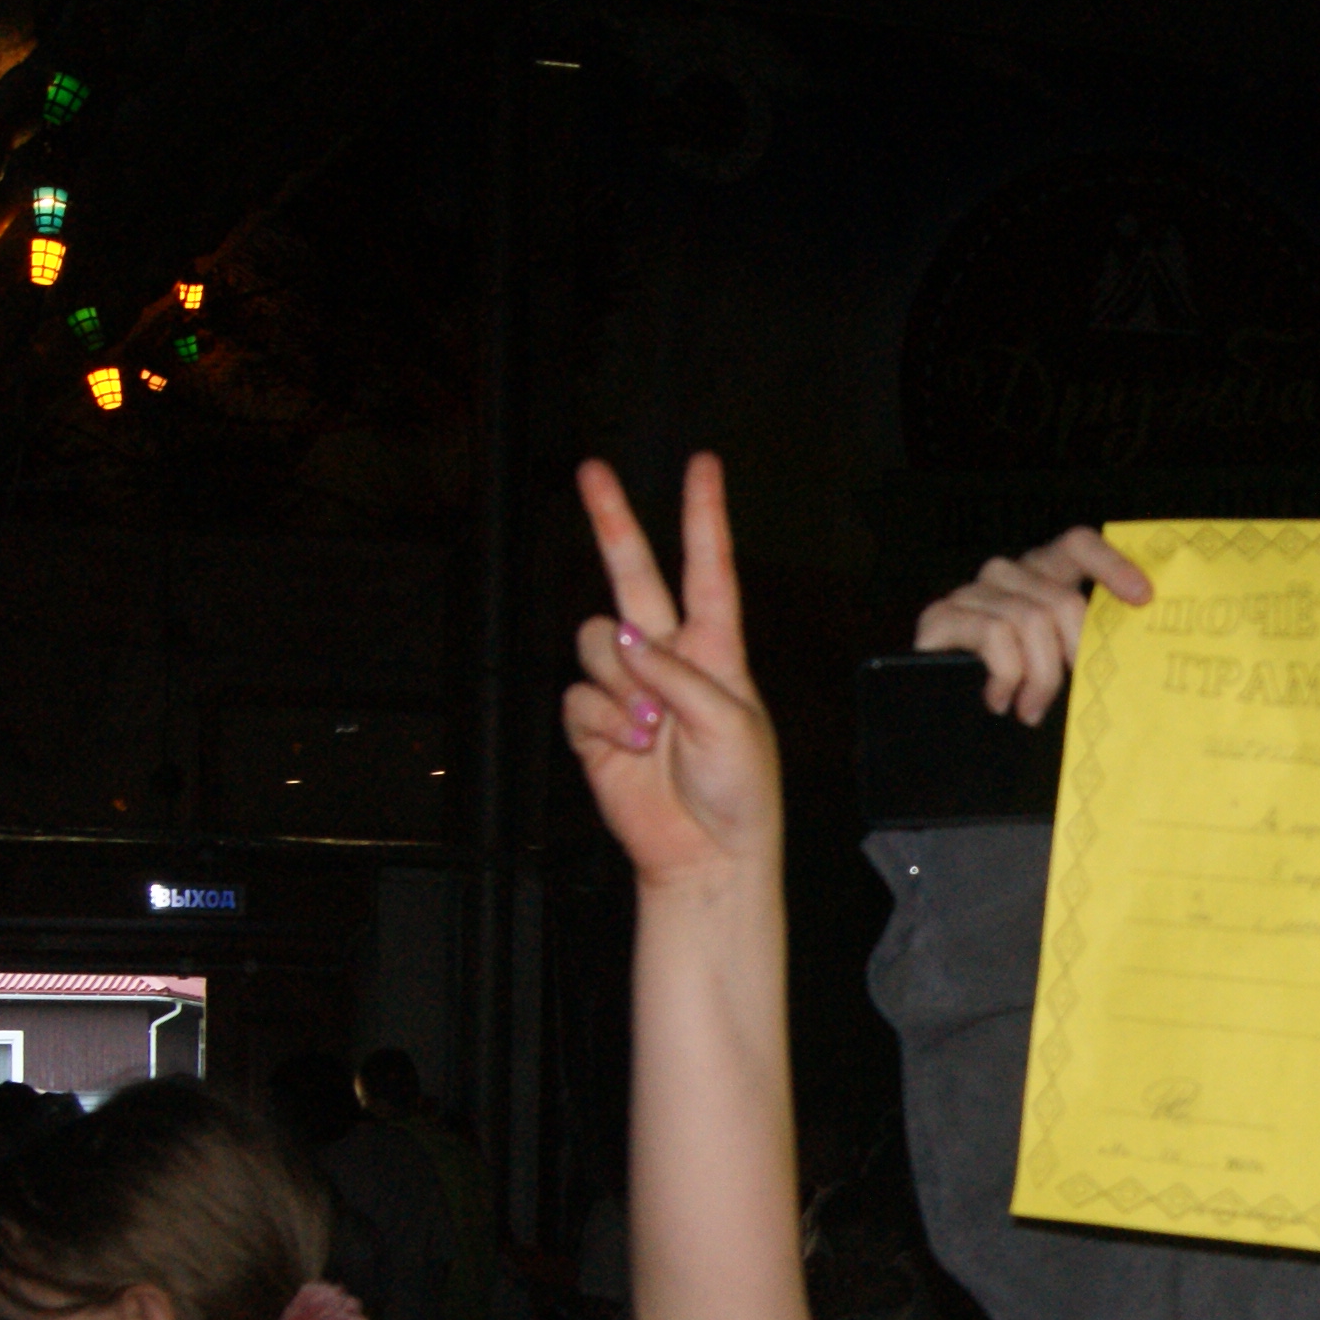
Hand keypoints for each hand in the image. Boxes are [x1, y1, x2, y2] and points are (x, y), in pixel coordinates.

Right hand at [563, 455, 778, 888]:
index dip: (704, 516)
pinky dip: (604, 724)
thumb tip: (624, 640)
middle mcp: (669, 658)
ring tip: (654, 732)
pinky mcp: (596, 726)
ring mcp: (628, 690)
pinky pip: (580, 698)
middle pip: (633, 575)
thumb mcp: (731, 723)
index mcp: (717, 649)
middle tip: (591, 469)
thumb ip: (679, 674)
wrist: (707, 855)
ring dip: (621, 686)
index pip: (708, 569)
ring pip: (596, 642)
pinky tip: (632, 751)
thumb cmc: (740, 790)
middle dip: (612, 521)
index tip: (702, 464)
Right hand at [910, 528, 1148, 724]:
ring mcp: (972, 592)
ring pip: (1030, 620)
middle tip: (1073, 690)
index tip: (1142, 598)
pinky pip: (994, 635)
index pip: (1077, 544)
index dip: (1111, 564)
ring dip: (1040, 676)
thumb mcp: (1056, 662)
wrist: (937, 719)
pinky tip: (1000, 699)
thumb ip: (1084, 644)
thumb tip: (1134, 652)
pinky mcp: (942, 616)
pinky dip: (1007, 675)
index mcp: (1041, 575)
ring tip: (1032, 709)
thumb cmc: (1012, 690)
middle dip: (1074, 653)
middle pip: (1061, 599)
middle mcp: (1007, 574)